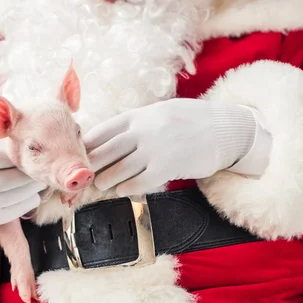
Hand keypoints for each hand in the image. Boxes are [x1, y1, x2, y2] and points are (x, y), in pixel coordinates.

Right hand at [0, 110, 45, 226]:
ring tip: (42, 173)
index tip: (27, 144)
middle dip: (30, 169)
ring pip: (18, 196)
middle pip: (12, 178)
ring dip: (34, 185)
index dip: (13, 151)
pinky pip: (16, 211)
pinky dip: (29, 200)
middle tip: (43, 160)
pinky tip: (32, 190)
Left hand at [85, 98, 268, 196]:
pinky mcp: (166, 168)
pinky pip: (137, 183)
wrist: (225, 129)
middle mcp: (142, 131)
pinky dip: (126, 188)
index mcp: (137, 115)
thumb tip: (107, 138)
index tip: (77, 158)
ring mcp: (153, 150)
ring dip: (105, 181)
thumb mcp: (159, 112)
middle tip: (81, 178)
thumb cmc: (190, 121)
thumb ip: (134, 124)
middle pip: (102, 153)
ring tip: (100, 185)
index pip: (99, 132)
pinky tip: (122, 190)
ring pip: (116, 171)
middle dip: (89, 167)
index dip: (85, 147)